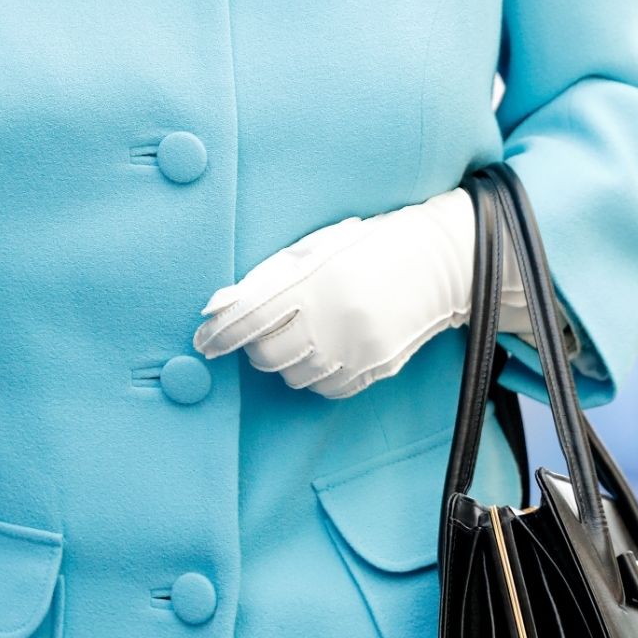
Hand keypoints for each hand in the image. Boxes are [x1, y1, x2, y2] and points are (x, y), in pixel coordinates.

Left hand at [194, 187, 505, 397]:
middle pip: (266, 354)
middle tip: (259, 330)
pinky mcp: (378, 367)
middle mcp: (335, 319)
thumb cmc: (362, 249)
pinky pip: (326, 389)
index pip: (249, 318)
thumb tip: (215, 307)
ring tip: (296, 336)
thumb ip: (262, 279)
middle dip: (253, 345)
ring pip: (293, 376)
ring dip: (283, 360)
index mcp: (314, 282)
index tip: (202, 343)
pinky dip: (313, 376)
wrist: (435, 263)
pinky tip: (320, 352)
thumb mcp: (311, 250)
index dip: (219, 335)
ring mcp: (358, 348)